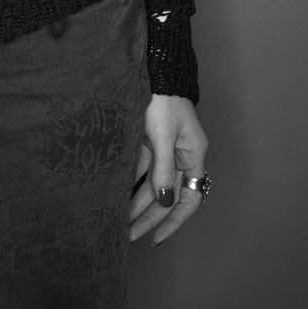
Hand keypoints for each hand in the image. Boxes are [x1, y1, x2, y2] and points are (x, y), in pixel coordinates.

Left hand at [128, 94, 207, 245]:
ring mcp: (162, 151)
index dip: (174, 221)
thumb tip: (166, 200)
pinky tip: (115, 196)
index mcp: (192, 157)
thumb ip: (163, 168)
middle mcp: (179, 158)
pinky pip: (139, 169)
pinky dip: (129, 183)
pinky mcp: (147, 142)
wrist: (155, 70)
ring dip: (135, 203)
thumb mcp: (164, 135)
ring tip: (117, 222)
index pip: (188, 199)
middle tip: (127, 236)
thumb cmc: (164, 100)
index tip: (156, 238)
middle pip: (165, 197)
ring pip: (150, 185)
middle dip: (147, 218)